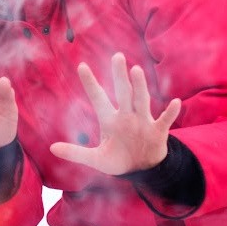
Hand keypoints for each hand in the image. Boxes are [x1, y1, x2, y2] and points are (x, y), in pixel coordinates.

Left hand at [49, 52, 180, 175]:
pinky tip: (174, 102)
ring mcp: (142, 121)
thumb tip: (52, 149)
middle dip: (119, 76)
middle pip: (122, 92)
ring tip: (136, 70)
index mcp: (109, 120)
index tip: (81, 66)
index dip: (90, 83)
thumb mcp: (95, 159)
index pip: (98, 97)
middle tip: (117, 56)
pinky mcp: (157, 132)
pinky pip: (165, 120)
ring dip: (139, 86)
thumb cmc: (118, 159)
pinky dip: (170, 113)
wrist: (141, 169)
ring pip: (141, 100)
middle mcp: (126, 116)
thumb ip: (76, 153)